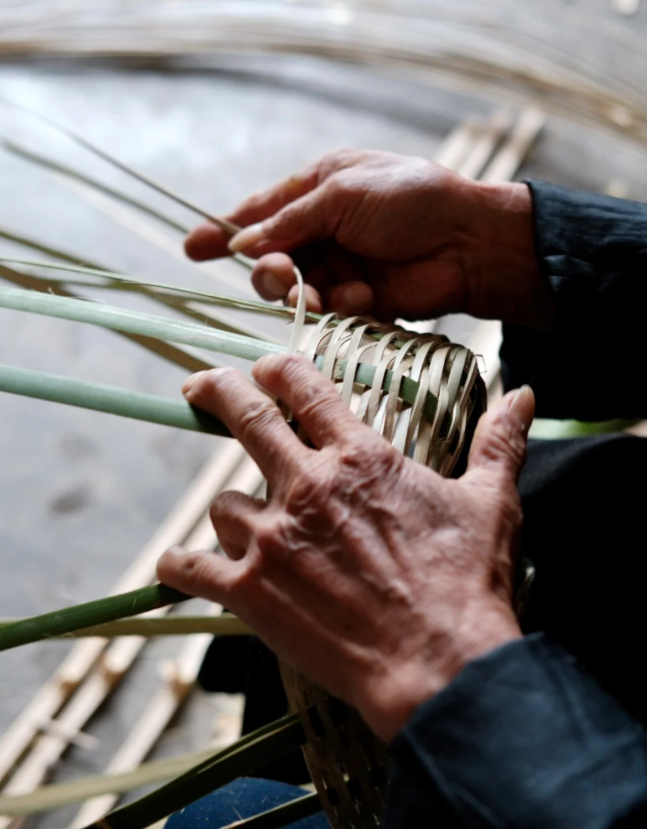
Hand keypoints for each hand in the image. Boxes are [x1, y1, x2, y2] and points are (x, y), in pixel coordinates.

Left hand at [157, 355, 533, 741]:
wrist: (439, 665)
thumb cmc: (465, 584)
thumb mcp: (490, 502)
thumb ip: (498, 442)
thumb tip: (521, 394)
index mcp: (360, 458)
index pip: (305, 388)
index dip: (279, 368)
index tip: (266, 366)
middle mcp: (307, 487)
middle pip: (245, 418)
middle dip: (219, 391)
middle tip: (201, 385)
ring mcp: (273, 539)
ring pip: (224, 504)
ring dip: (235, 510)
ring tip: (252, 527)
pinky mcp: (251, 592)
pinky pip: (191, 567)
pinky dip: (181, 565)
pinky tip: (179, 564)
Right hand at [185, 149, 553, 328]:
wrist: (468, 243)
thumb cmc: (410, 200)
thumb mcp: (343, 194)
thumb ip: (289, 221)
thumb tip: (242, 245)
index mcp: (318, 189)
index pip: (259, 213)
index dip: (225, 232)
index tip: (192, 249)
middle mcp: (324, 229)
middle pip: (270, 260)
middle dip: (268, 271)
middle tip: (281, 275)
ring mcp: (341, 267)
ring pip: (294, 291)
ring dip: (300, 293)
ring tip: (319, 291)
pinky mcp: (359, 301)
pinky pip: (329, 311)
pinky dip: (341, 305)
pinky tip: (366, 296)